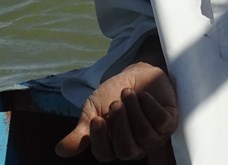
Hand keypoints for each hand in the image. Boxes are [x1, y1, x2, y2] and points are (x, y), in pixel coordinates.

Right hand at [55, 61, 177, 160]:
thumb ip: (80, 131)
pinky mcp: (168, 123)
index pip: (105, 154)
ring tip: (127, 93)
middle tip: (115, 103)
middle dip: (120, 125)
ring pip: (145, 135)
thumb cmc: (113, 93)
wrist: (135, 73)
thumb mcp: (92, 109)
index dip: (100, 139)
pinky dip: (150, 106)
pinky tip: (143, 95)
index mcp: (113, 145)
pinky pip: (161, 122)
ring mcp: (153, 137)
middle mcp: (134, 146)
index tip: (97, 119)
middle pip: (127, 150)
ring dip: (135, 111)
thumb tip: (59, 151)